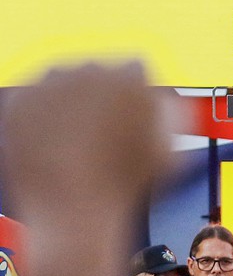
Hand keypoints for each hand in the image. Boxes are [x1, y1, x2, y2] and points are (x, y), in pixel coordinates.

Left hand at [0, 62, 175, 227]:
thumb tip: (159, 102)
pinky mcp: (20, 100)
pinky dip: (42, 118)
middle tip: (104, 130)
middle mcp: (90, 70)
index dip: (136, 94)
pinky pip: (33, 101)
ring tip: (78, 141)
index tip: (133, 114)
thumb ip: (168, 117)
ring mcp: (50, 83)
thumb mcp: (168, 152)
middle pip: (98, 71)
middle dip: (102, 95)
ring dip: (71, 103)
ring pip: (64, 83)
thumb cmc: (124, 184)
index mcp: (130, 77)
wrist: (74, 207)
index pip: (136, 68)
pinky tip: (55, 144)